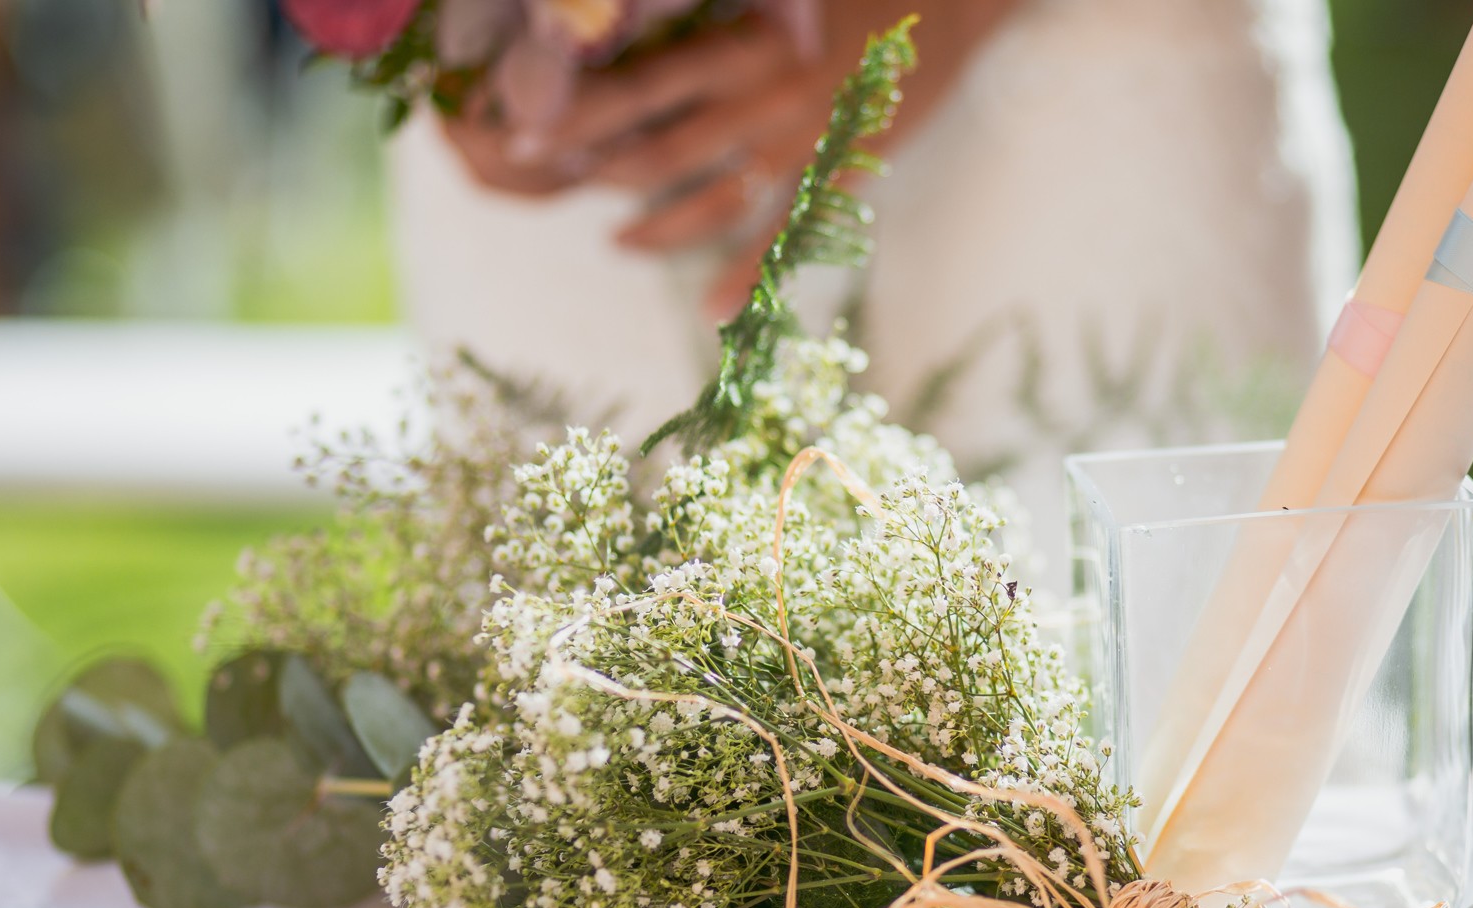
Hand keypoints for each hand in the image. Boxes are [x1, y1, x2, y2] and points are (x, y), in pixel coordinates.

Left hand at [445, 0, 1022, 319]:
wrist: (951, 0)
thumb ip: (712, 20)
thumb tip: (635, 36)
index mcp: (739, 45)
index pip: (636, 88)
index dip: (575, 116)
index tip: (520, 130)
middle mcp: (759, 98)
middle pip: (657, 151)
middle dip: (592, 174)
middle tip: (539, 185)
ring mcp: (800, 143)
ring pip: (710, 201)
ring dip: (657, 230)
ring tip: (617, 244)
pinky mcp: (840, 171)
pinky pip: (783, 234)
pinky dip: (746, 275)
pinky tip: (712, 311)